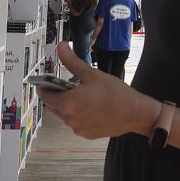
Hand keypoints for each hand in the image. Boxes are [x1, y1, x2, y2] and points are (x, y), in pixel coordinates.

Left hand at [38, 41, 159, 139]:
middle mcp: (69, 119)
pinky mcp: (87, 134)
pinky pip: (77, 123)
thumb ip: (72, 61)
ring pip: (66, 116)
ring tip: (84, 96)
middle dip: (57, 96)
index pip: (45, 96)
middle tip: (68, 86)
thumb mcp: (92, 74)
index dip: (44, 87)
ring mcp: (78, 129)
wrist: (135, 113)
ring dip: (69, 106)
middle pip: (54, 107)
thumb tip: (61, 46)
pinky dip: (80, 115)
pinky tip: (92, 107)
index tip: (46, 81)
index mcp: (67, 103)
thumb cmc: (114, 93)